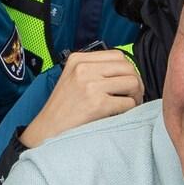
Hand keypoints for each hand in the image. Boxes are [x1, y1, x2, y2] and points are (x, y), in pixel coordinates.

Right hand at [20, 49, 141, 148]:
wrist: (48, 129)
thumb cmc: (62, 108)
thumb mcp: (72, 78)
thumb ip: (94, 70)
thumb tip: (126, 73)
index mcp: (78, 59)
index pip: (117, 55)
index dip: (128, 70)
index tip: (126, 82)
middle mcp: (84, 69)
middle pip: (128, 67)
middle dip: (136, 82)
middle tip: (132, 96)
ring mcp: (91, 85)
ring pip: (132, 82)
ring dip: (136, 96)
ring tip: (129, 105)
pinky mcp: (98, 104)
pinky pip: (128, 102)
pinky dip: (130, 110)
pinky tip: (121, 115)